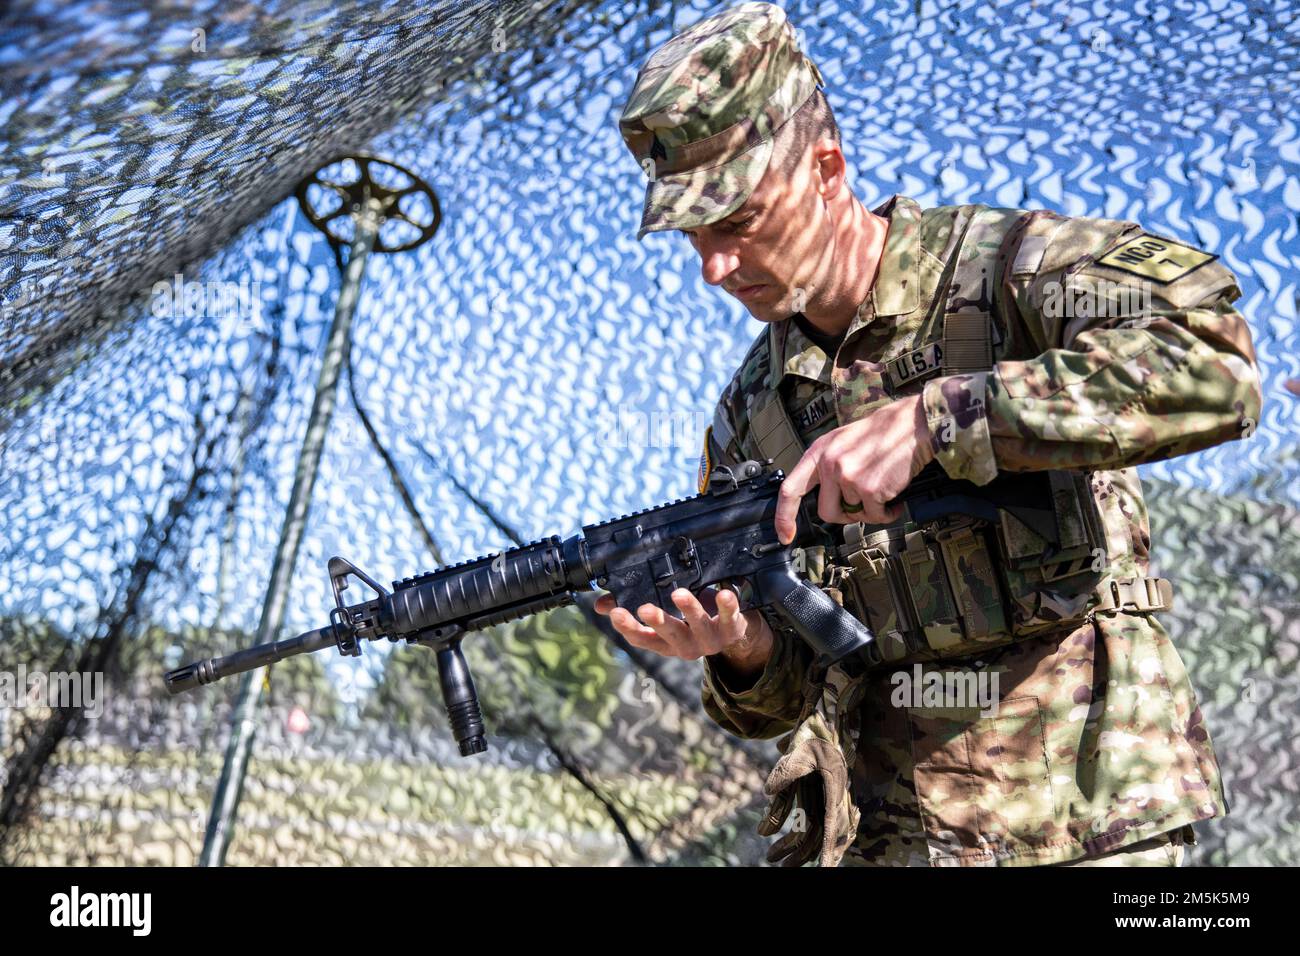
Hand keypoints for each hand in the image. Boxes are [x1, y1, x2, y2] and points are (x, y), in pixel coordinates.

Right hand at [593, 586, 772, 663]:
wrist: (734, 633)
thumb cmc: (692, 619)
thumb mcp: (663, 617)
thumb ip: (633, 609)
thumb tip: (601, 604)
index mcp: (665, 642)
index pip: (641, 638)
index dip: (628, 627)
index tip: (616, 613)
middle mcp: (685, 646)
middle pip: (670, 635)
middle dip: (658, 622)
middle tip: (645, 609)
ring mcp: (710, 640)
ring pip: (699, 626)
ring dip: (689, 610)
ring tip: (679, 594)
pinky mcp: (732, 629)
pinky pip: (729, 618)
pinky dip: (727, 606)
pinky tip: (724, 593)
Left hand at [774, 393, 933, 543]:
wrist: (912, 425)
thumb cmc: (881, 433)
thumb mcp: (842, 441)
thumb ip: (827, 467)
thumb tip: (825, 498)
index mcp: (818, 452)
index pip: (790, 490)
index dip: (784, 517)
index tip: (785, 536)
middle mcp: (829, 464)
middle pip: (826, 512)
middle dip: (845, 516)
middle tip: (862, 507)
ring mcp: (848, 476)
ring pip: (854, 515)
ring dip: (872, 510)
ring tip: (884, 491)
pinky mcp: (870, 488)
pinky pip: (875, 516)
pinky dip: (888, 513)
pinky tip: (895, 499)